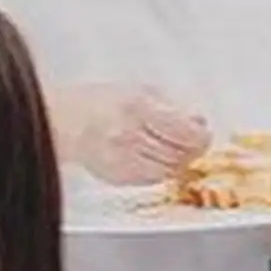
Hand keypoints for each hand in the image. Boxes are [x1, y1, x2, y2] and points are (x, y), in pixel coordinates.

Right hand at [54, 84, 210, 185]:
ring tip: (172, 149)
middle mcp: (131, 135)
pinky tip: (152, 157)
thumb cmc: (101, 101)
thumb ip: (172, 105)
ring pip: (168, 171)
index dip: (201, 137)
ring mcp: (123, 160)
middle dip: (192, 150)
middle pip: (179, 154)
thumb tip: (199, 121)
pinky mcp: (118, 178)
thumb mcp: (140, 90)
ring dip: (177, 162)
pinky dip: (158, 170)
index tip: (204, 135)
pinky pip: (151, 180)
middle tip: (195, 144)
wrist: (65, 122)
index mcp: (138, 108)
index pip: (184, 132)